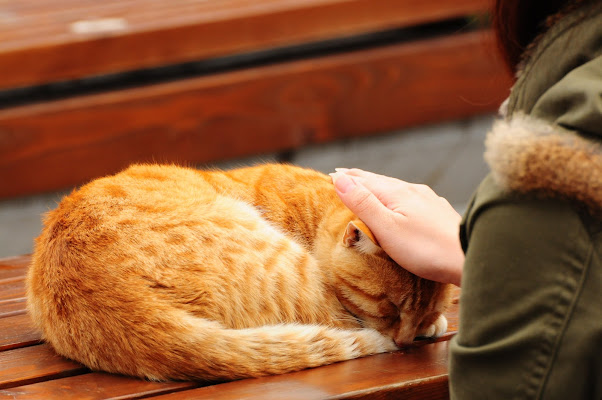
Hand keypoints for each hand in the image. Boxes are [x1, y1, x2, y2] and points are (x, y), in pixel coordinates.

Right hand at [330, 168, 463, 285]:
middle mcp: (412, 191)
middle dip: (360, 178)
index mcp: (396, 193)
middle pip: (380, 181)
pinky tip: (400, 202)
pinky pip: (409, 198)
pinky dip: (395, 196)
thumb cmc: (426, 249)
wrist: (470, 258)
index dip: (347, 178)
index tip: (332, 174)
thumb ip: (363, 203)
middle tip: (344, 175)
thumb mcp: (387, 228)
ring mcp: (428, 200)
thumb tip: (340, 179)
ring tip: (367, 186)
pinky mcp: (438, 212)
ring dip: (377, 186)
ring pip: (396, 188)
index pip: (364, 180)